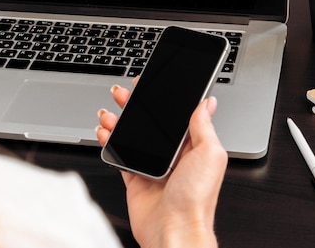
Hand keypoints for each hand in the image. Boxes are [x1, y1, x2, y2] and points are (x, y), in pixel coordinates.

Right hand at [96, 82, 226, 247]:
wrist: (174, 230)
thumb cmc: (196, 199)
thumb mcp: (210, 154)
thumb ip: (205, 126)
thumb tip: (207, 102)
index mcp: (193, 146)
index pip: (175, 116)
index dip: (162, 100)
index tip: (149, 85)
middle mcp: (173, 155)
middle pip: (151, 123)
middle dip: (135, 106)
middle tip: (123, 93)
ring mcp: (153, 167)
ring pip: (132, 136)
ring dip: (119, 121)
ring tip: (109, 112)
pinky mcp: (136, 179)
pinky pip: (120, 157)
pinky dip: (110, 143)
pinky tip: (104, 132)